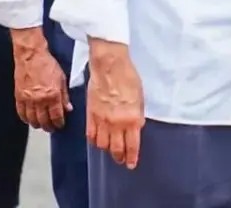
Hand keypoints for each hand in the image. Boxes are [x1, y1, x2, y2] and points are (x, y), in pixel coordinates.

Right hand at [11, 28, 69, 130]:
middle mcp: (39, 100)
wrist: (30, 56)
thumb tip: (68, 108)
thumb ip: (65, 95)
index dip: (59, 123)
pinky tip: (29, 119)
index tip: (60, 125)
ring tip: (41, 125)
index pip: (56, 116)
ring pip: (31, 120)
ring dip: (37, 124)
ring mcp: (28, 99)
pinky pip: (21, 113)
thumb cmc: (47, 64)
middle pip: (43, 121)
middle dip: (48, 127)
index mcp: (52, 95)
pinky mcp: (18, 97)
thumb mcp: (62, 78)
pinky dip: (25, 119)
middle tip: (51, 128)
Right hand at [87, 39, 144, 169]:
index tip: (131, 164)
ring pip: (102, 145)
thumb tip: (136, 127)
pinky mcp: (90, 115)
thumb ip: (137, 115)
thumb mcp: (140, 98)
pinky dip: (94, 141)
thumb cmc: (128, 78)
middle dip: (119, 157)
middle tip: (121, 161)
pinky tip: (98, 141)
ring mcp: (101, 121)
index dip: (131, 157)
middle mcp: (116, 123)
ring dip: (107, 150)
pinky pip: (90, 135)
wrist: (109, 67)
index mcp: (131, 119)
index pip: (131, 145)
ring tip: (110, 151)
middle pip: (116, 149)